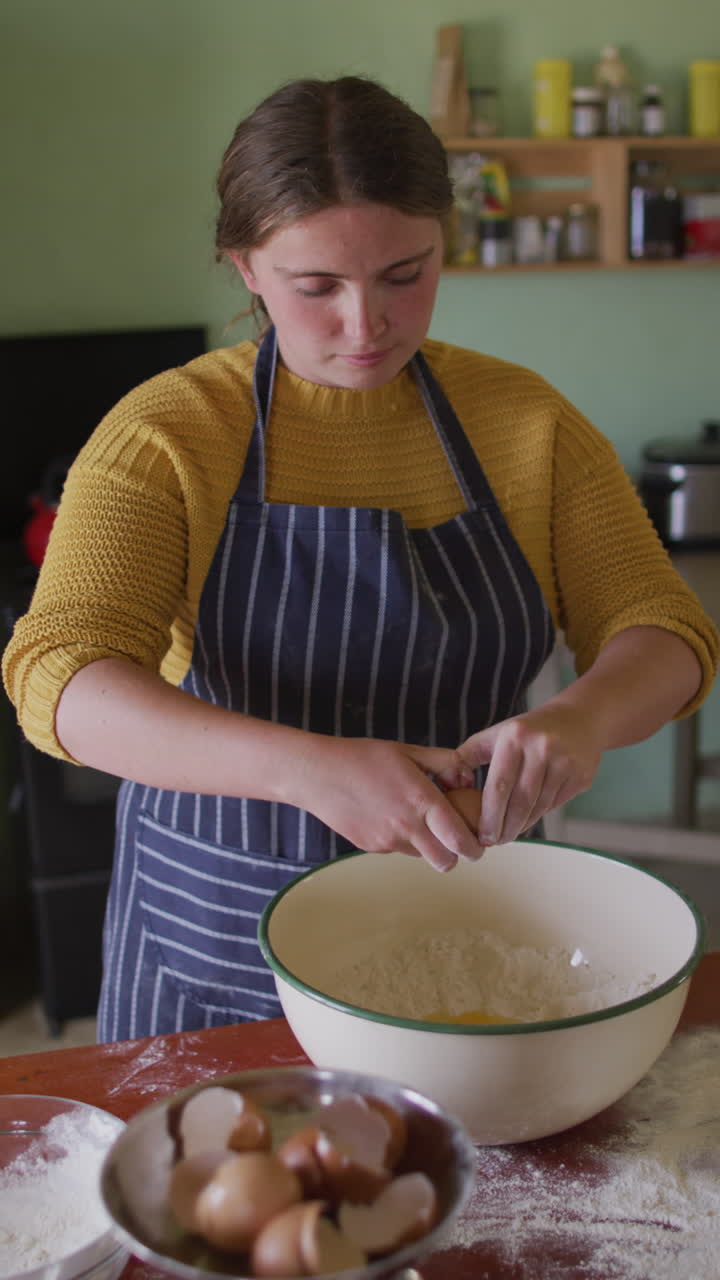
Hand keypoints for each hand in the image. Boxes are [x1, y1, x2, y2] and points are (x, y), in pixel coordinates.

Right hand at [295, 736, 486, 871]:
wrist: (317, 774)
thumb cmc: (364, 757)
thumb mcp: (410, 751)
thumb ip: (446, 763)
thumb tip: (468, 780)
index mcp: (421, 800)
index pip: (460, 840)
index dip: (475, 848)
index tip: (479, 844)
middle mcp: (406, 826)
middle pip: (446, 862)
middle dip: (456, 856)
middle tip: (456, 841)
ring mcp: (387, 840)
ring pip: (422, 856)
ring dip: (429, 846)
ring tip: (420, 820)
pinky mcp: (371, 847)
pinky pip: (398, 849)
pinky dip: (403, 839)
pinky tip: (390, 816)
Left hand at [458, 706, 602, 844]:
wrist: (580, 718)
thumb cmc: (529, 730)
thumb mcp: (498, 733)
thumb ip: (469, 754)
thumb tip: (445, 781)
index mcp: (515, 737)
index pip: (499, 786)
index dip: (490, 816)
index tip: (482, 835)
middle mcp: (542, 748)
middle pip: (520, 801)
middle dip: (505, 828)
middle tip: (494, 842)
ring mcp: (564, 762)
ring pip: (538, 807)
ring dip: (522, 826)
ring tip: (508, 834)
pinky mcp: (580, 775)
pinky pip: (554, 804)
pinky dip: (538, 816)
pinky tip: (527, 821)